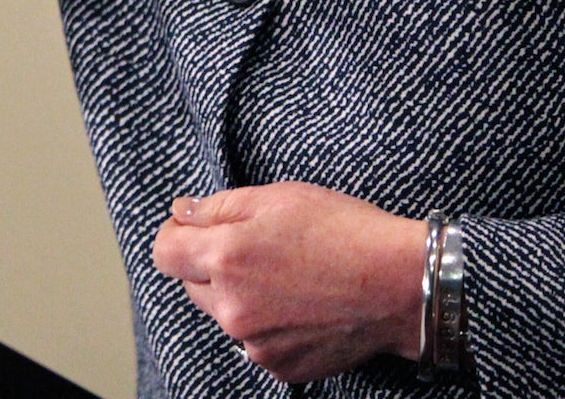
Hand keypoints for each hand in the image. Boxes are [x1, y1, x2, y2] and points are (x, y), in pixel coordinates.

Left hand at [151, 181, 424, 383]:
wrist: (400, 285)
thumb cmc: (343, 231)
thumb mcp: (277, 197)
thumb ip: (218, 207)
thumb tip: (181, 212)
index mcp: (225, 258)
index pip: (164, 251)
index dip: (177, 233)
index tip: (195, 226)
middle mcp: (232, 308)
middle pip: (193, 284)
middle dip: (212, 264)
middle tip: (258, 247)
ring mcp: (255, 343)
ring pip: (225, 314)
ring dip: (240, 296)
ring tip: (287, 276)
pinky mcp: (280, 367)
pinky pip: (255, 341)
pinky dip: (268, 324)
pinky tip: (301, 304)